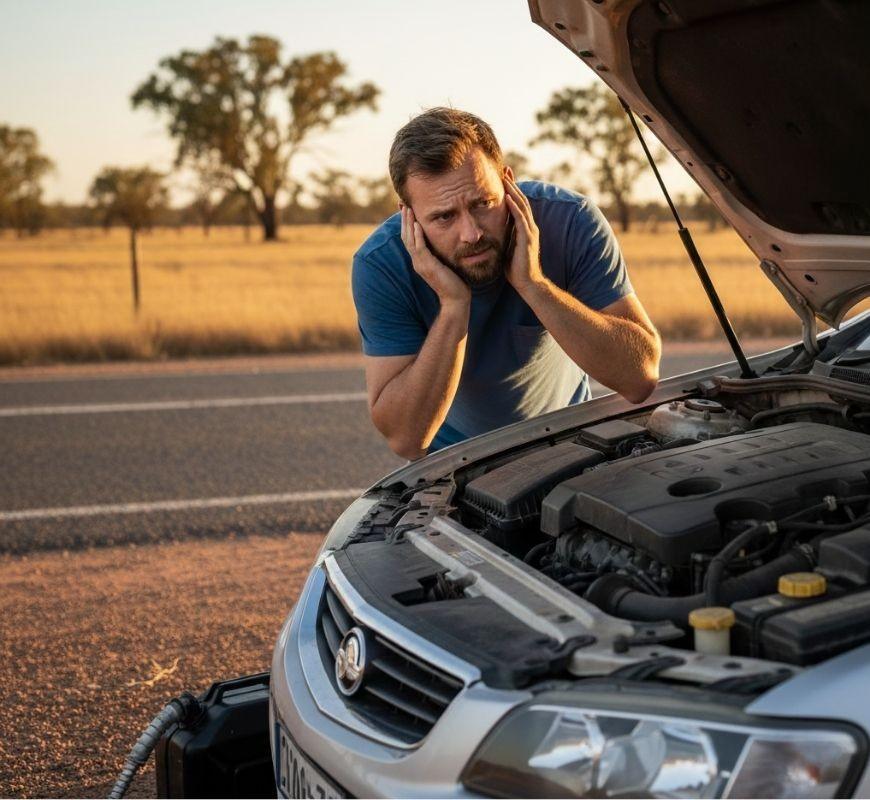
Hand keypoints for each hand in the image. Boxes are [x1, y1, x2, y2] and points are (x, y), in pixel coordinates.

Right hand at [400, 207, 470, 306]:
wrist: (456, 300)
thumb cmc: (455, 283)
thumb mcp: (445, 263)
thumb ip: (441, 252)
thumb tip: (446, 239)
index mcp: (420, 260)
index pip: (410, 238)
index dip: (407, 223)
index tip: (408, 209)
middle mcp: (417, 262)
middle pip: (406, 236)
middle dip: (405, 220)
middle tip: (403, 203)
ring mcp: (421, 264)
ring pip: (410, 240)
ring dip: (409, 223)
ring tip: (408, 209)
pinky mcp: (428, 267)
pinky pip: (419, 248)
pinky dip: (417, 236)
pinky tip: (417, 224)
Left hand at [503, 177, 544, 294]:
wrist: (527, 283)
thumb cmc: (516, 270)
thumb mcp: (507, 248)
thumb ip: (504, 237)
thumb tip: (492, 232)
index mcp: (525, 228)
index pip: (517, 204)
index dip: (511, 190)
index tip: (502, 177)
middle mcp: (530, 227)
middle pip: (521, 199)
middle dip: (513, 184)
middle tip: (504, 169)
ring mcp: (530, 232)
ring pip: (522, 205)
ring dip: (512, 190)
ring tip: (504, 177)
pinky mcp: (527, 239)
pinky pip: (520, 219)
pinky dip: (513, 206)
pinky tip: (506, 196)